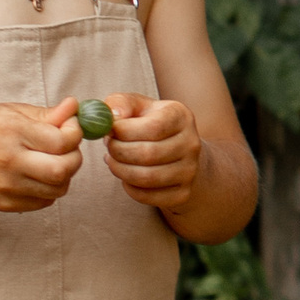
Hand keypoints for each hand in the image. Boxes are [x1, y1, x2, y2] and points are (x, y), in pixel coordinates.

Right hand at [0, 100, 82, 212]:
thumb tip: (74, 108)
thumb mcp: (11, 111)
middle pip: (62, 170)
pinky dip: (49, 189)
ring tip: (51, 161)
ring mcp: (6, 186)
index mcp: (12, 131)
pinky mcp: (4, 204)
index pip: (61, 141)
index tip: (70, 128)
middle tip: (66, 149)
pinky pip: (44, 202)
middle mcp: (8, 161)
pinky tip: (37, 175)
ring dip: (64, 176)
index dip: (74, 134)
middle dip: (74, 158)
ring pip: (57, 189)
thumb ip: (46, 114)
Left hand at [99, 94, 203, 209]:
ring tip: (112, 160)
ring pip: (146, 177)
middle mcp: (191, 144)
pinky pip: (147, 196)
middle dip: (118, 151)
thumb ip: (121, 103)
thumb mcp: (139, 107)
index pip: (153, 127)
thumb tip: (110, 116)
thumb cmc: (152, 126)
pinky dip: (129, 187)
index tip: (110, 130)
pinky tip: (125, 176)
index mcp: (181, 116)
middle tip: (108, 147)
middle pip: (148, 154)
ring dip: (120, 170)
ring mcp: (189, 171)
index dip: (124, 131)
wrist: (181, 154)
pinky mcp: (182, 194)